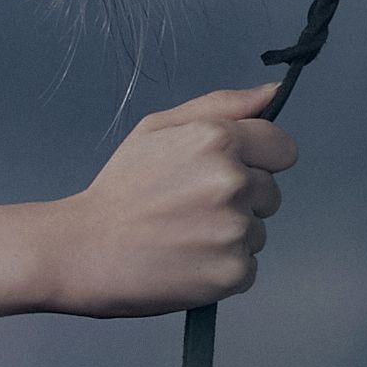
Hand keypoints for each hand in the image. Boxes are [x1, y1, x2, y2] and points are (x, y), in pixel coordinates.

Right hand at [34, 89, 292, 315]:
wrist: (84, 250)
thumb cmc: (121, 187)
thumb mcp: (159, 128)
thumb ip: (222, 106)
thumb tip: (273, 94)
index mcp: (219, 140)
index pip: (283, 149)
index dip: (260, 160)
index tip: (231, 172)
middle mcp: (234, 182)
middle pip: (272, 193)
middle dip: (242, 199)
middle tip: (192, 208)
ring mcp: (236, 230)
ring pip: (258, 231)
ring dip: (231, 235)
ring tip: (185, 235)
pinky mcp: (233, 271)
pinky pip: (247, 266)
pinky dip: (222, 268)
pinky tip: (187, 262)